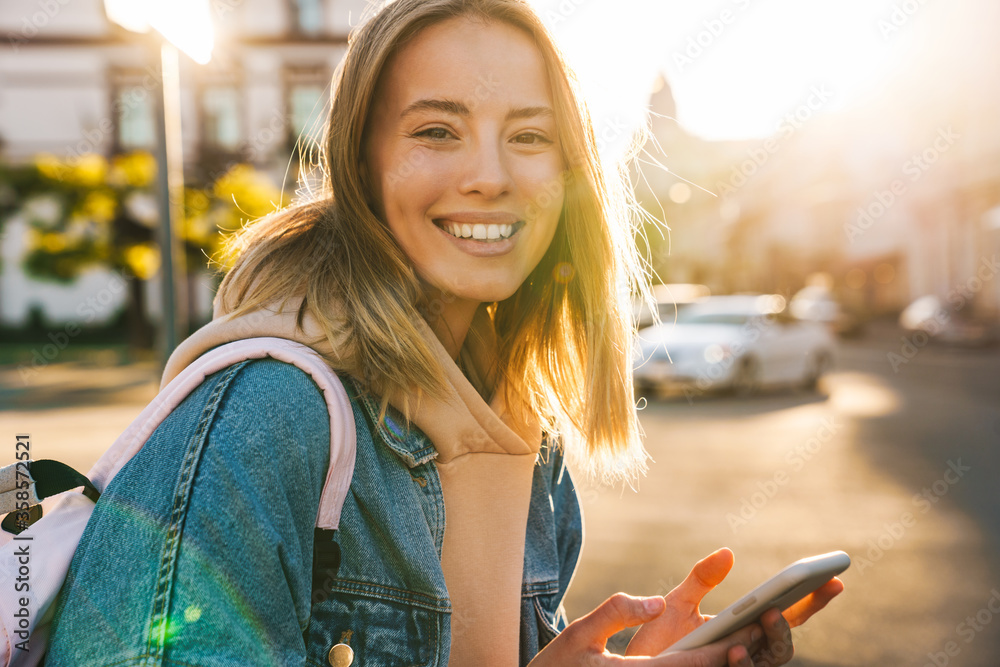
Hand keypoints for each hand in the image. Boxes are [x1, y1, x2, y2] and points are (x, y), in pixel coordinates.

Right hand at [527, 591, 764, 665]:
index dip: (723, 653)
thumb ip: (618, 611)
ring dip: (710, 666)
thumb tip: (657, 601)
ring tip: (740, 649)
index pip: (689, 665)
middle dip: (730, 661)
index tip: (750, 636)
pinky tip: (707, 659)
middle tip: (757, 639)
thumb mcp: (581, 633)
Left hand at [626, 548, 844, 665]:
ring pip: (773, 659)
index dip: (814, 598)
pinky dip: (744, 663)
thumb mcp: (679, 604)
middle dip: (793, 619)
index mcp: (745, 627)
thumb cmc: (659, 641)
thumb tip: (728, 552)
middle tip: (782, 600)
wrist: (640, 666)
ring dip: (774, 638)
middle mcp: (748, 650)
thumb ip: (703, 580)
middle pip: (785, 638)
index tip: (835, 578)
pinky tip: (735, 649)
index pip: (787, 612)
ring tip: (766, 615)